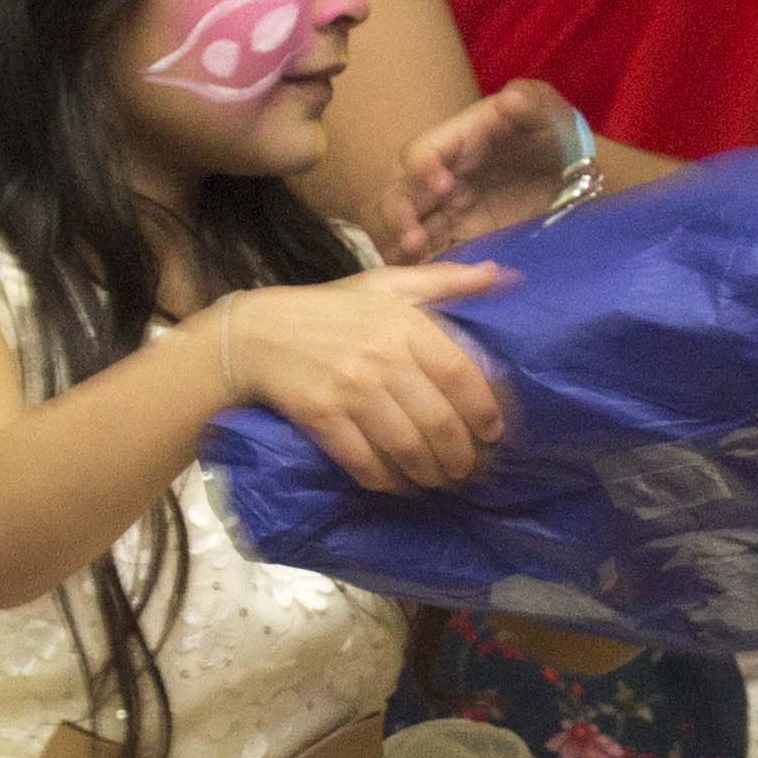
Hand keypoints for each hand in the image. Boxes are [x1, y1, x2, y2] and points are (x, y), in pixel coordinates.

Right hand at [220, 262, 510, 491]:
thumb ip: (445, 280)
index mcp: (404, 324)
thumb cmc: (331, 309)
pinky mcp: (322, 416)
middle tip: (467, 468)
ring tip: (438, 479)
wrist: (257, 334)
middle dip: (460, 454)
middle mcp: (381, 357)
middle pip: (438, 420)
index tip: (493, 432)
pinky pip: (365, 461)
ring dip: (429, 472)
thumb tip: (500, 273)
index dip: (483, 409)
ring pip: (406, 446)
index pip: (459, 373)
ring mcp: (350, 389)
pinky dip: (387, 480)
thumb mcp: (387, 284)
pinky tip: (397, 484)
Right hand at [376, 82, 579, 261]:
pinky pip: (432, 256)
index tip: (442, 185)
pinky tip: (425, 284)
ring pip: (408, 228)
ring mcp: (449, 213)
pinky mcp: (463, 242)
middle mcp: (444, 179)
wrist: (577, 180)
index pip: (421, 152)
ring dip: (401, 245)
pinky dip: (422, 269)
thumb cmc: (557, 138)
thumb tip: (510, 99)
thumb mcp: (550, 114)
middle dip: (399, 216)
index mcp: (457, 144)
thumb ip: (532, 103)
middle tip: (412, 239)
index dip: (422, 168)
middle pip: (401, 194)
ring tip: (412, 260)